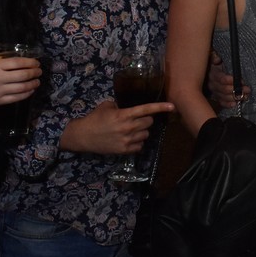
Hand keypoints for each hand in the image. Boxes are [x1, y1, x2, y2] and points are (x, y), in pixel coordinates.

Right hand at [0, 56, 40, 108]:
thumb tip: (8, 62)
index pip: (18, 63)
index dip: (30, 62)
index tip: (36, 62)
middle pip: (23, 75)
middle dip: (34, 73)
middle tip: (39, 71)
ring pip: (22, 88)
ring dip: (33, 84)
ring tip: (37, 81)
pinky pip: (16, 98)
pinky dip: (26, 94)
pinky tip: (30, 91)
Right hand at [59, 100, 175, 154]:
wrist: (82, 136)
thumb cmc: (94, 119)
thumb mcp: (106, 106)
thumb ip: (120, 105)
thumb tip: (128, 106)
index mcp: (124, 115)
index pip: (146, 109)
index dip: (161, 107)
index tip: (172, 106)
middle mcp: (128, 127)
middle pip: (149, 123)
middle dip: (146, 120)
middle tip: (138, 120)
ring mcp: (127, 140)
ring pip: (146, 135)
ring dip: (142, 131)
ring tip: (132, 130)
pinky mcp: (124, 150)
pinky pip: (140, 146)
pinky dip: (138, 143)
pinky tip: (129, 139)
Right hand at [206, 50, 249, 106]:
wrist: (214, 70)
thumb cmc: (220, 63)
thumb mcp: (217, 57)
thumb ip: (215, 57)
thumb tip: (217, 59)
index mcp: (213, 73)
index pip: (222, 79)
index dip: (232, 81)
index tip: (242, 81)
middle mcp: (212, 83)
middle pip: (224, 89)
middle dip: (237, 90)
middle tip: (248, 89)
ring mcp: (214, 91)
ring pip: (223, 97)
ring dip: (235, 97)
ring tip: (245, 96)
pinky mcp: (217, 97)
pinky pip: (221, 103)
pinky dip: (228, 104)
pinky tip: (235, 104)